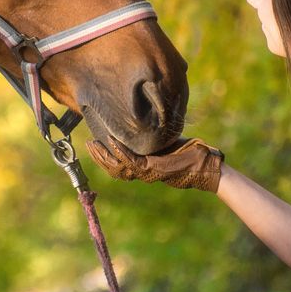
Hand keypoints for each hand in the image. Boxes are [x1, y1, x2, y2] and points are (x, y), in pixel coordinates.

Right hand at [85, 137, 224, 192]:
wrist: (203, 165)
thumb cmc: (187, 152)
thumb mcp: (164, 142)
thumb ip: (151, 137)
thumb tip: (142, 118)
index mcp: (143, 167)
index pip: (116, 165)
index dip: (102, 157)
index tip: (92, 143)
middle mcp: (142, 172)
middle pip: (112, 169)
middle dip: (98, 157)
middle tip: (87, 144)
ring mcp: (146, 172)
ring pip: (117, 168)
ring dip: (103, 156)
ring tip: (94, 143)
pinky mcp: (153, 169)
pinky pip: (130, 161)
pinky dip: (119, 151)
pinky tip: (111, 140)